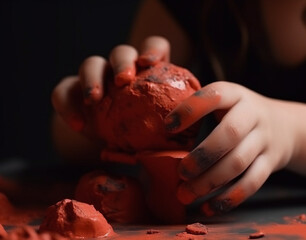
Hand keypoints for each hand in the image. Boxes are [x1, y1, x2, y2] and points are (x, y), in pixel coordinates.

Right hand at [51, 36, 170, 135]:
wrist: (107, 145)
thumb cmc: (144, 136)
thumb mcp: (162, 133)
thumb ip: (176, 129)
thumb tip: (191, 134)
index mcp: (149, 71)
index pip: (154, 46)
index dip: (152, 49)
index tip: (149, 63)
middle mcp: (121, 68)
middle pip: (121, 52)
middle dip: (121, 62)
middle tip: (123, 80)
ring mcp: (95, 77)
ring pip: (91, 64)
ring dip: (91, 79)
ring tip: (94, 100)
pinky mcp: (71, 92)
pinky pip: (63, 92)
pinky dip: (68, 106)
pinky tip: (78, 125)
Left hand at [168, 81, 298, 215]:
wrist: (285, 127)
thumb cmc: (240, 115)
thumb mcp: (226, 102)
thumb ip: (200, 111)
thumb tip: (156, 132)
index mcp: (235, 95)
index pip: (214, 95)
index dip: (191, 110)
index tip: (168, 126)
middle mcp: (252, 114)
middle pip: (230, 134)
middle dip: (202, 156)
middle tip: (180, 172)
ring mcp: (264, 139)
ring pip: (239, 162)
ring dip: (210, 181)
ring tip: (185, 194)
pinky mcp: (271, 162)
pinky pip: (252, 182)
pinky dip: (230, 198)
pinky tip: (209, 207)